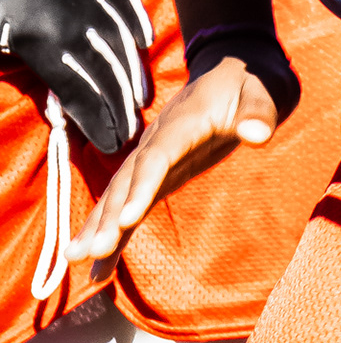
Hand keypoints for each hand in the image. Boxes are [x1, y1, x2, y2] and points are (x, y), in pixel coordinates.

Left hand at [0, 0, 151, 153]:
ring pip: (122, 47)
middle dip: (120, 110)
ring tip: (140, 101)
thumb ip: (27, 69)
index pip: (77, 95)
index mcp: (40, 43)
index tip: (110, 145)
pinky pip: (126, 6)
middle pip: (105, 77)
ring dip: (133, 77)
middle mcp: (73, 25)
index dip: (96, 123)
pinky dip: (137, 27)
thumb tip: (58, 107)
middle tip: (131, 133)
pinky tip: (144, 46)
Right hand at [72, 57, 278, 270]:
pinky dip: (114, 232)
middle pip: (127, 181)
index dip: (140, 188)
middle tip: (91, 252)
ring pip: (119, 194)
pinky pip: (131, 204)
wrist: (234, 77)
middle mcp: (158, 142)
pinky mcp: (158, 174)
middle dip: (108, 218)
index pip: (156, 158)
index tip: (127, 219)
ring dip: (98, 227)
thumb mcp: (262, 95)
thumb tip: (257, 133)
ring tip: (75, 259)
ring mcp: (154, 158)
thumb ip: (258, 114)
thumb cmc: (249, 88)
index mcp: (181, 124)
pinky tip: (100, 265)